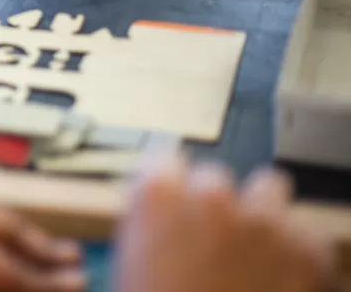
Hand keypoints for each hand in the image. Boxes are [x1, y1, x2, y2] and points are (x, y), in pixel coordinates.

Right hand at [114, 153, 336, 291]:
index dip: (169, 187)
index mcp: (157, 197)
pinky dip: (300, 251)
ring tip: (255, 253)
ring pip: (268, 188)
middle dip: (215, 207)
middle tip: (213, 246)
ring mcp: (264, 219)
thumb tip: (162, 226)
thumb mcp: (130, 272)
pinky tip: (285, 280)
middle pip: (215, 179)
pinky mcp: (310, 249)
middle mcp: (211, 196)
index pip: (164, 161)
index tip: (173, 203)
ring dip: (261, 213)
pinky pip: (308, 232)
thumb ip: (148, 232)